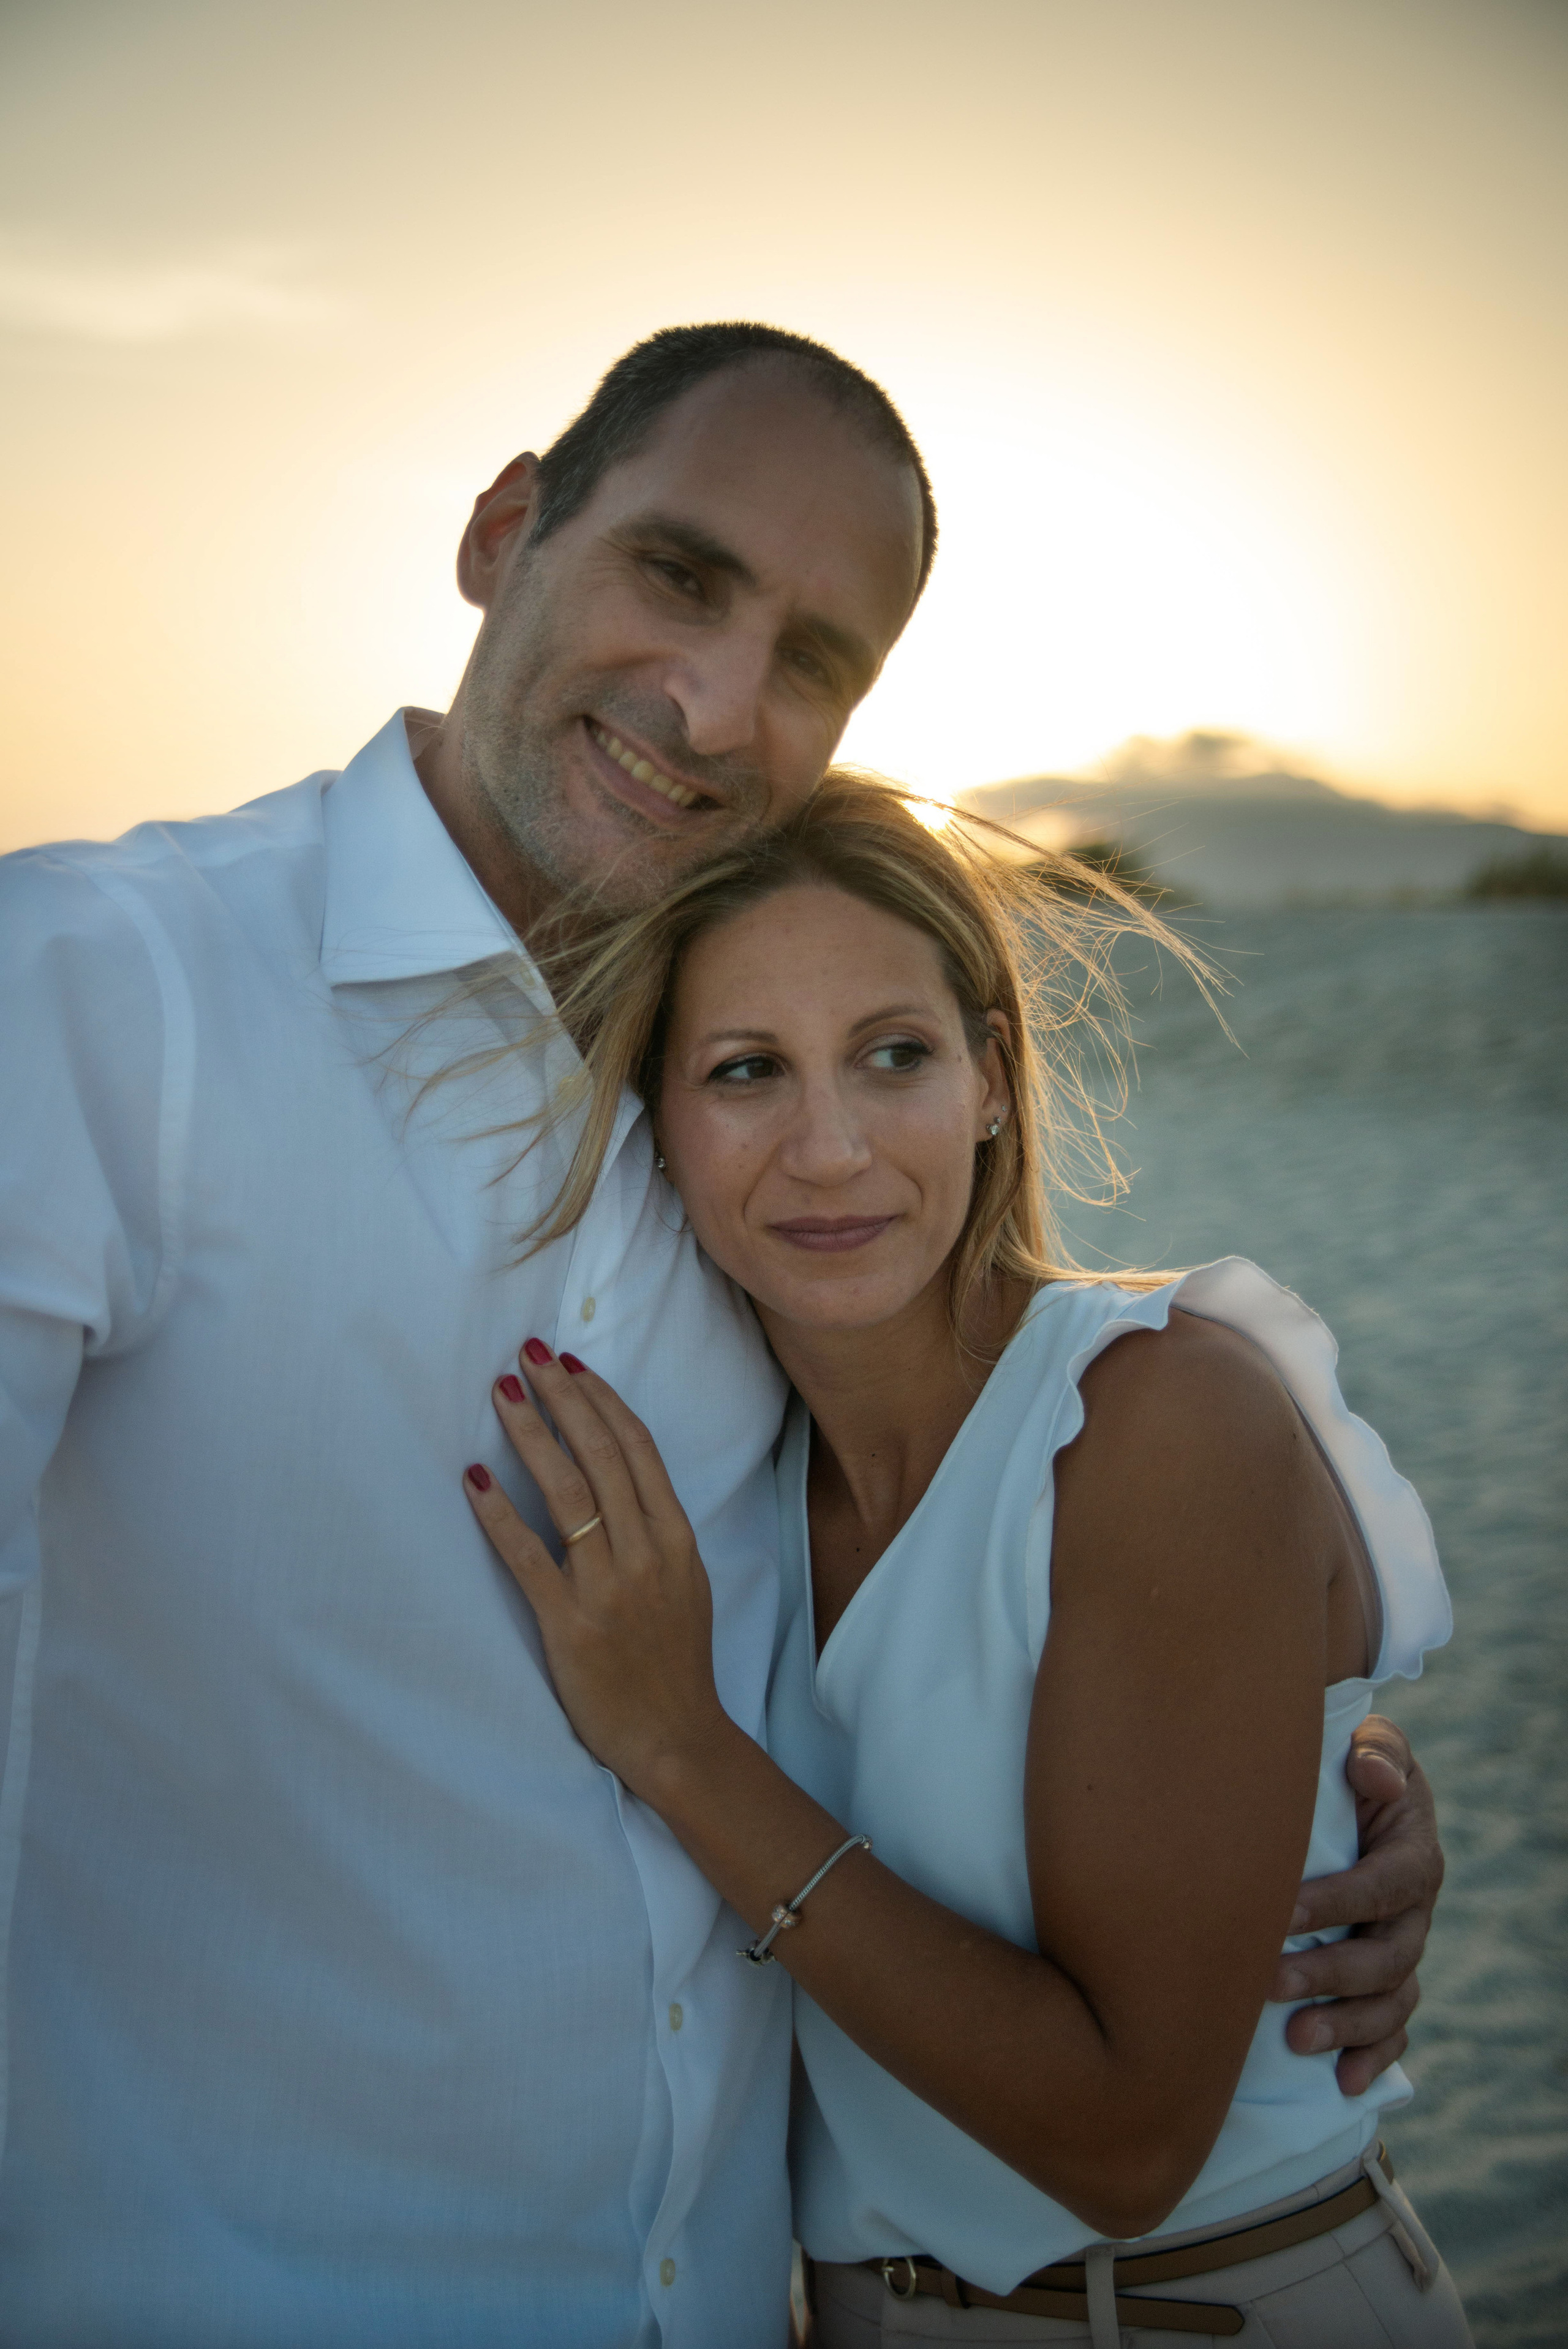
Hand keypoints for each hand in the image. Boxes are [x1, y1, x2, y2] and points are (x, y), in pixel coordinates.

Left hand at [463, 1342, 729, 1795]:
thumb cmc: (675, 1658)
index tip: (569, 1363)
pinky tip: (473, 1481)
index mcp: (675, 1537)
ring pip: (565, 1492)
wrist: (676, 1737)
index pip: (636, 1448)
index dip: (601, 1399)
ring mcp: (608, 1588)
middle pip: (600, 1455)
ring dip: (531, 1434)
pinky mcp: (570, 1625)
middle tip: (527, 1355)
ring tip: (502, 1392)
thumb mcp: (685, 1581)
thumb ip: (656, 1528)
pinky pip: (528, 1559)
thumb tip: (619, 1474)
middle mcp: (645, 1552)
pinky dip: (499, 1516)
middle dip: (562, 1398)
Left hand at [1269, 1715, 1443, 2094]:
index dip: (1336, 1903)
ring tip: (1296, 2041)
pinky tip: (1344, 2083)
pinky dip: (1373, 2058)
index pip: (1383, 1885)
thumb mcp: (1368, 1744)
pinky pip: (1394, 2030)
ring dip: (1347, 2025)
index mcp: (1412, 1855)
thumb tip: (1374, 1773)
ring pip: (1390, 2001)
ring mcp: (1403, 1951)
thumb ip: (1376, 1751)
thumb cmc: (1349, 1768)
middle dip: (1329, 1974)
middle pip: (1385, 1956)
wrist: (1354, 1797)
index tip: (1281, 1915)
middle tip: (1268, 1984)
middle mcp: (1414, 1912)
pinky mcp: (1388, 1983)